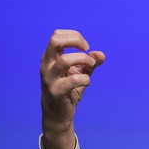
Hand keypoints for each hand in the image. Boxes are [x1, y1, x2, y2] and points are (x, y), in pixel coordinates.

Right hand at [40, 29, 104, 148]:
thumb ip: (91, 62)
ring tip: (90, 66)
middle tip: (86, 50)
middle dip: (75, 41)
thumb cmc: (68, 89)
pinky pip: (73, 80)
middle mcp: (47, 65)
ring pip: (64, 60)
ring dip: (83, 60)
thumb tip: (101, 55)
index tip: (85, 47)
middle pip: (55, 41)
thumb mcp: (80, 72)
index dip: (74, 36)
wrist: (57, 114)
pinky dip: (85, 79)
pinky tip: (87, 82)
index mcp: (50, 57)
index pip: (57, 35)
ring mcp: (50, 78)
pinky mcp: (56, 91)